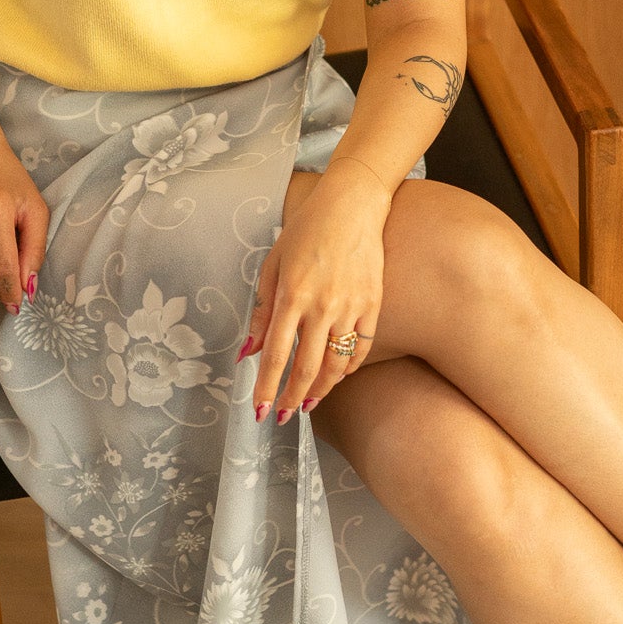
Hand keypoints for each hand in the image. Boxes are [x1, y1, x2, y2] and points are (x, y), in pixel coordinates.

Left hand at [244, 160, 392, 420]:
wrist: (352, 206)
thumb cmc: (306, 230)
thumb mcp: (273, 265)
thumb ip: (262, 312)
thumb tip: (248, 352)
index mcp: (292, 295)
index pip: (276, 355)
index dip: (267, 388)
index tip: (261, 412)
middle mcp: (322, 305)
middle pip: (306, 368)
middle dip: (293, 399)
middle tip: (283, 417)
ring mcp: (351, 307)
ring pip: (337, 364)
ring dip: (321, 390)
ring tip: (308, 404)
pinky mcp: (374, 304)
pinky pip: (362, 347)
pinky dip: (349, 368)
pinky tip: (336, 376)